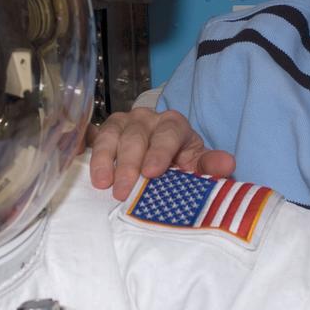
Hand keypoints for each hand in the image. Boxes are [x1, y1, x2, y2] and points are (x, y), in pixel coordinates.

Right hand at [88, 107, 235, 199]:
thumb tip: (227, 165)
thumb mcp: (197, 165)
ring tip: (101, 184)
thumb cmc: (179, 162)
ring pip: (111, 134)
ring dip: (104, 159)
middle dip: (128, 164)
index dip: (159, 152)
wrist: (159, 157)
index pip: (168, 133)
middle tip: (122, 191)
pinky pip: (92, 137)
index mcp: (174, 124)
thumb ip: (210, 166)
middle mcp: (147, 118)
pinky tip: (82, 164)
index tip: (151, 173)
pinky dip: (87, 149)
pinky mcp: (104, 131)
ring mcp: (123, 122)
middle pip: (136, 136)